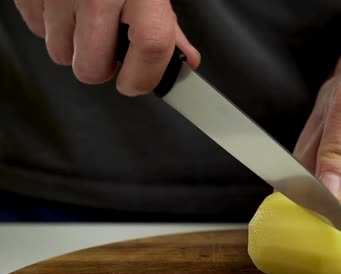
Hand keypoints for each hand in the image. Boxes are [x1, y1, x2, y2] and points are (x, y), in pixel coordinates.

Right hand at [14, 0, 199, 95]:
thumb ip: (167, 26)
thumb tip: (184, 61)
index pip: (151, 47)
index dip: (143, 77)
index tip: (136, 82)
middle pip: (91, 68)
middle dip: (101, 65)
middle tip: (109, 45)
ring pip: (61, 55)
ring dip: (75, 46)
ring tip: (87, 18)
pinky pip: (38, 31)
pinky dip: (54, 25)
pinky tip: (68, 6)